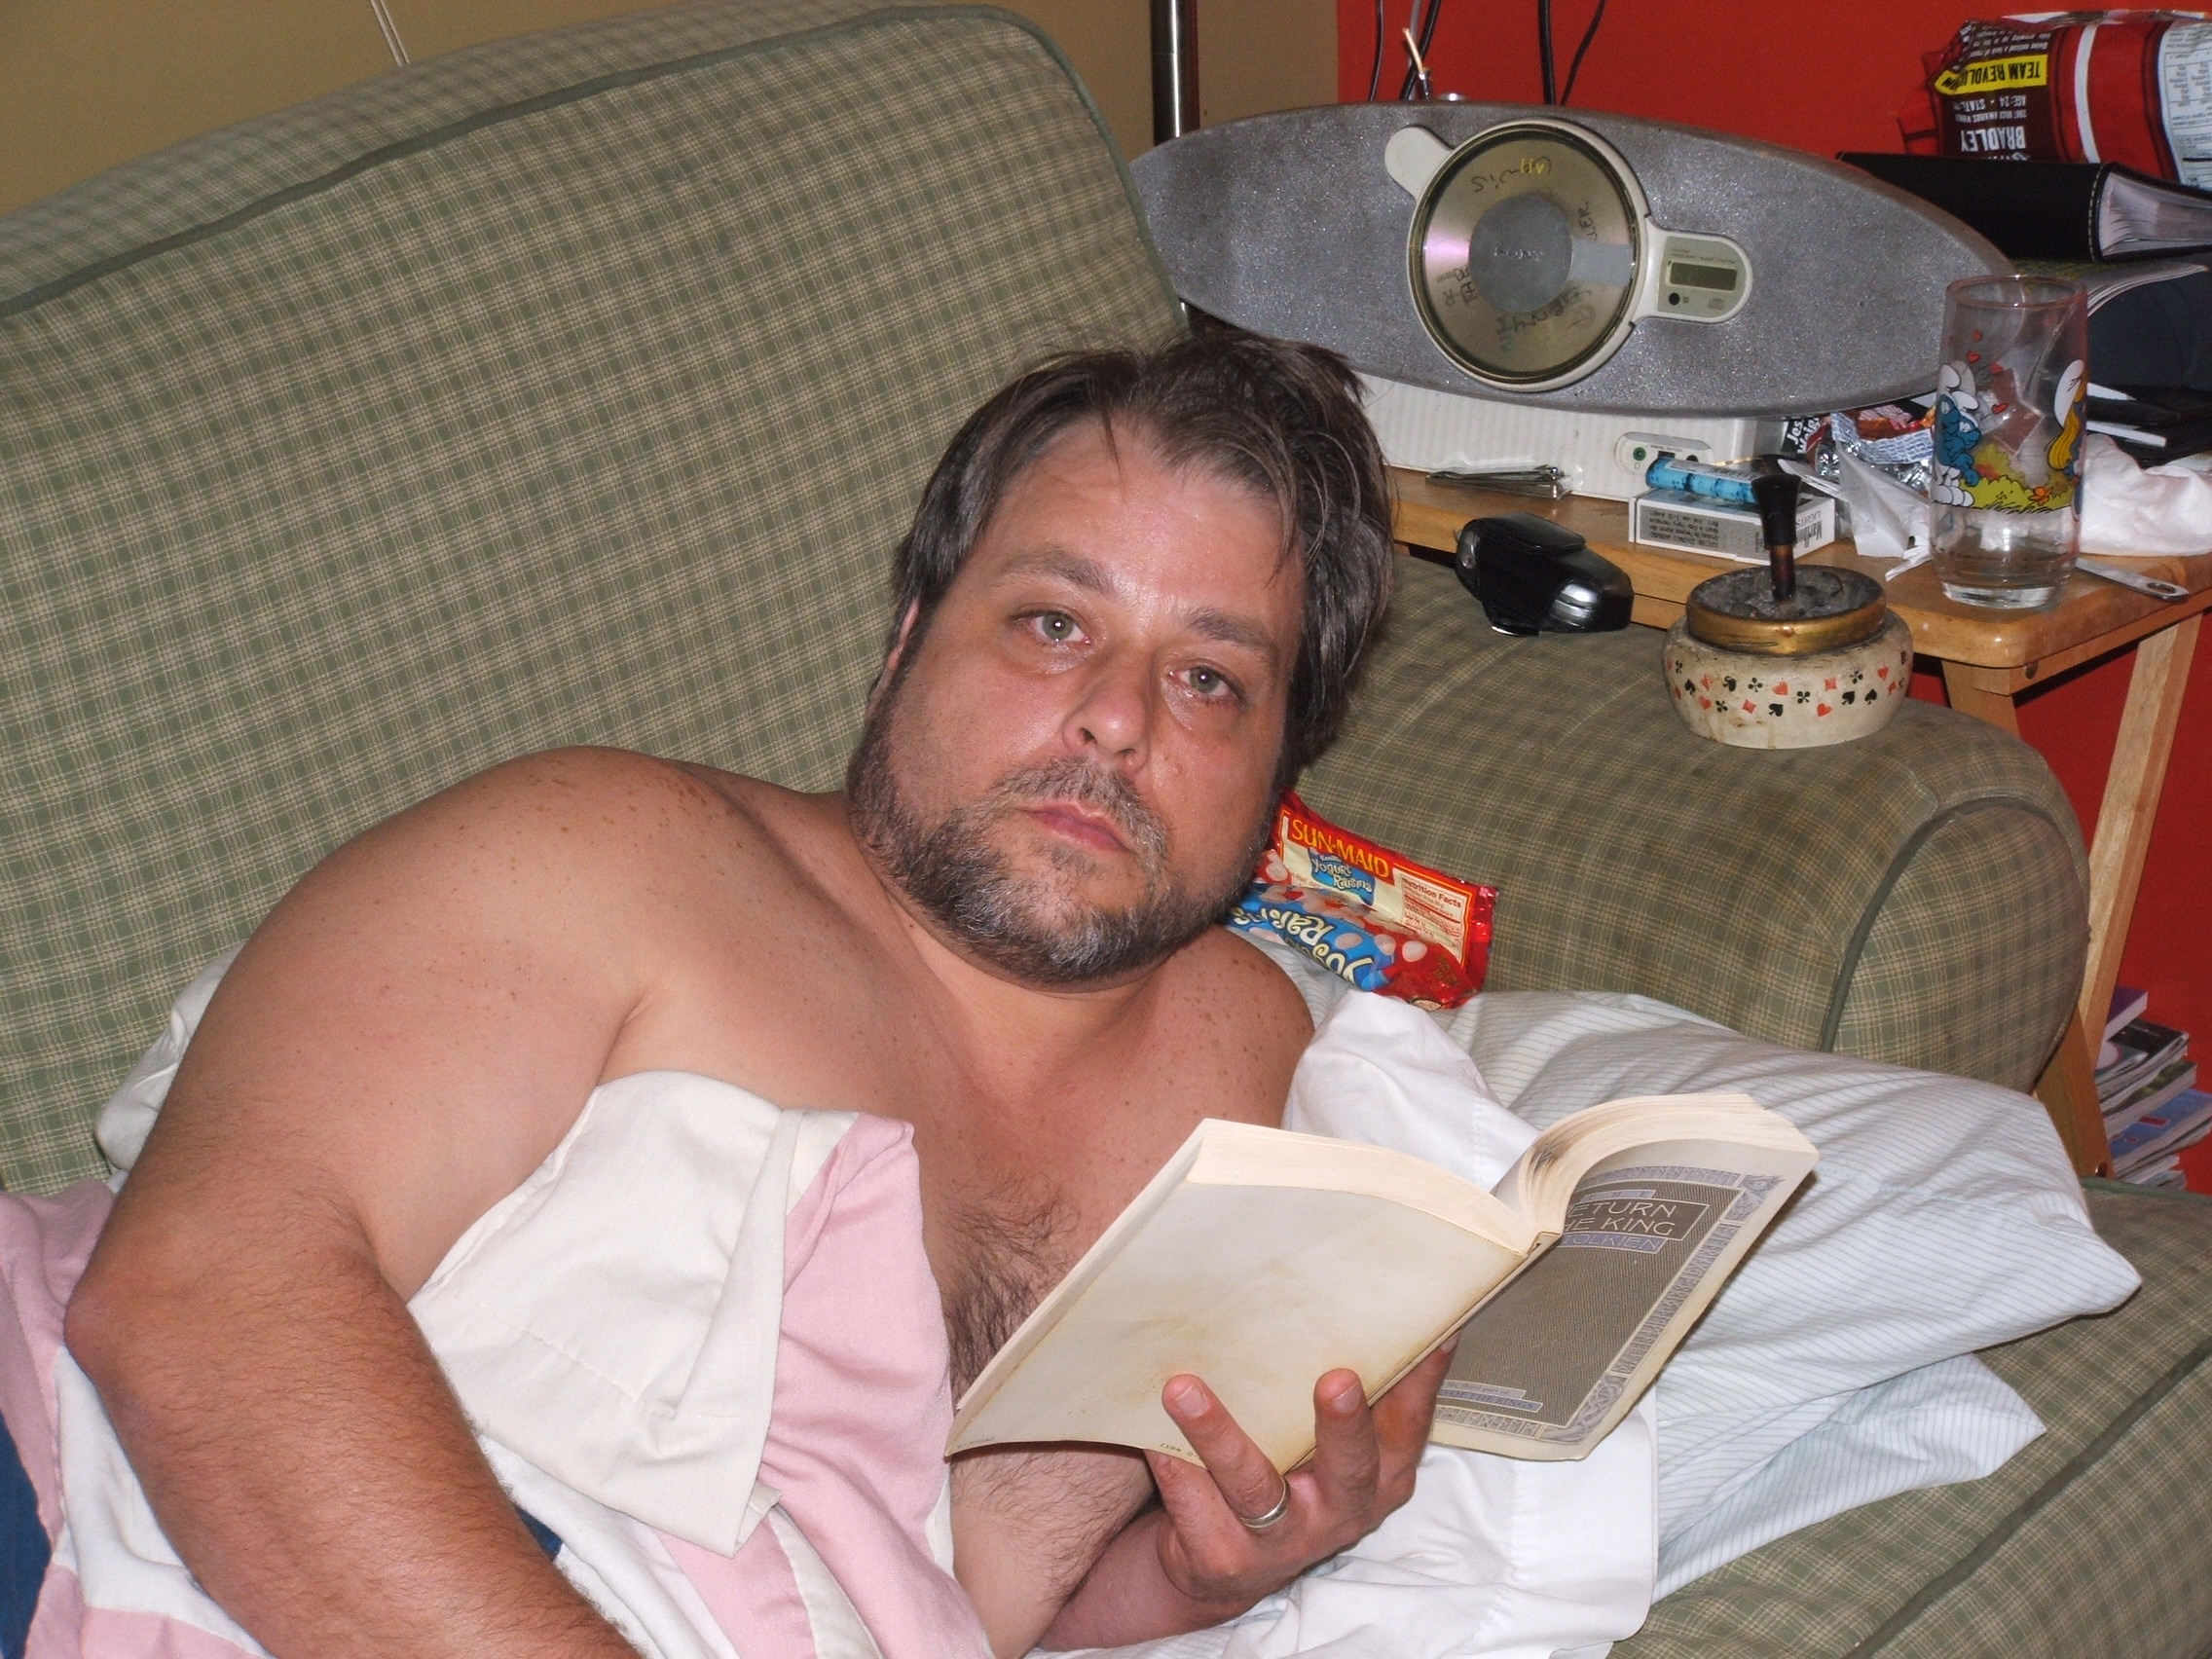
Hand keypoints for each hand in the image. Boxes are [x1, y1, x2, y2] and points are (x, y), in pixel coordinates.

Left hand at [1144, 1343, 1452, 1617]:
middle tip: (1336, 1380)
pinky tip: (1150, 1431)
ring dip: (1219, 1435)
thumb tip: (1356, 1293)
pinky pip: (1194, 1504)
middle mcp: (1339, 1511)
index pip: (1407, 1426)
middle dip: (1343, 1424)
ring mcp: (1282, 1542)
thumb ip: (1349, 1393)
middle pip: (1347, 1466)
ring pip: (1255, 1486)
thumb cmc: (1287, 1473)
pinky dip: (1173, 1463)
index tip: (1433, 1335)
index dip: (1423, 1384)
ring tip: (1183, 1390)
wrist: (1220, 1565)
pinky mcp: (1223, 1558)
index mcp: (1378, 1477)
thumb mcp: (1329, 1445)